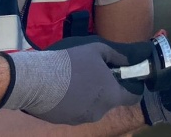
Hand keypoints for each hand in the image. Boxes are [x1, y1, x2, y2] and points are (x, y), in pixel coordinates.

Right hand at [1, 36, 151, 124]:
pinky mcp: (66, 121)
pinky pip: (77, 110)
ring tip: (74, 79)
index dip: (133, 86)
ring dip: (89, 94)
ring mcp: (82, 118)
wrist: (37, 80)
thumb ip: (118, 56)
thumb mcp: (97, 50)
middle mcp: (100, 111)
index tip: (126, 77)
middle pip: (110, 100)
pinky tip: (63, 88)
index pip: (133, 97)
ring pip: (93, 105)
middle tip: (92, 71)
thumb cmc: (70, 62)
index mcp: (111, 95)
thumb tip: (131, 61)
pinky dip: (75, 101)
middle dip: (106, 87)